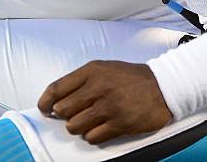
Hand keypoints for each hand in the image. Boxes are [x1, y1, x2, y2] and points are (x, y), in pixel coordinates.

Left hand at [38, 60, 171, 143]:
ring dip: (79, 127)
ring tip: (89, 121)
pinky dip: (92, 136)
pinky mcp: (119, 124)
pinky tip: (100, 128)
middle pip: (63, 110)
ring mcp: (108, 106)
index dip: (45, 101)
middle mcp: (97, 87)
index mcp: (91, 71)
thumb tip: (57, 99)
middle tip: (73, 115)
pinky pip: (92, 138)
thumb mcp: (104, 68)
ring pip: (75, 127)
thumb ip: (81, 80)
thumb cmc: (130, 77)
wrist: (162, 86)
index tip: (44, 108)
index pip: (57, 88)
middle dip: (64, 116)